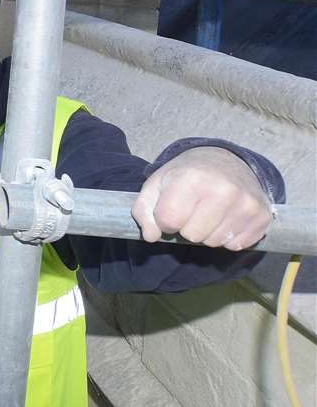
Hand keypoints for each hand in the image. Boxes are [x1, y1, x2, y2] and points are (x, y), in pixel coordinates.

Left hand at [133, 146, 271, 249]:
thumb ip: (144, 211)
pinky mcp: (262, 216)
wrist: (226, 161)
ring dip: (207, 233)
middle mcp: (223, 190)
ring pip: (215, 242)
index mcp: (192, 179)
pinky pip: (236, 245)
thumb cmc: (186, 175)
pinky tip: (226, 218)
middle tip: (192, 210)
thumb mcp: (157, 185)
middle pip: (193, 235)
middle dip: (187, 228)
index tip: (170, 210)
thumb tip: (151, 236)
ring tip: (209, 213)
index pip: (169, 221)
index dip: (164, 221)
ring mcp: (246, 204)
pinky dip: (228, 237)